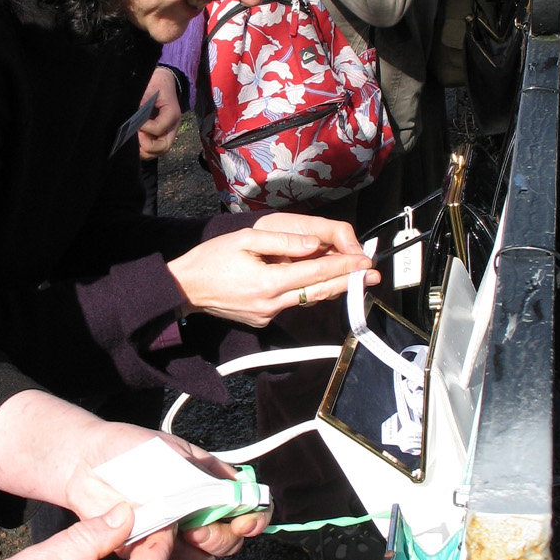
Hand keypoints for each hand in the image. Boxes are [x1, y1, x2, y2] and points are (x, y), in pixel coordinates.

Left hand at [65, 430, 271, 559]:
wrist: (86, 464)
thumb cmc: (131, 450)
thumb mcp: (174, 453)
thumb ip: (204, 477)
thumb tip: (233, 494)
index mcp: (211, 483)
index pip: (251, 505)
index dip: (255, 518)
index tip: (243, 522)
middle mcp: (200, 511)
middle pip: (232, 540)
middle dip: (221, 538)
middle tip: (196, 529)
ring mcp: (177, 533)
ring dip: (197, 553)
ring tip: (174, 534)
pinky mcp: (153, 551)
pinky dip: (166, 559)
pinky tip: (151, 539)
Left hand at [138, 67, 182, 158]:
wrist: (163, 82)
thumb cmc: (156, 84)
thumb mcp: (149, 88)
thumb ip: (141, 103)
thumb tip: (130, 118)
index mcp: (172, 113)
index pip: (159, 128)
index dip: (144, 127)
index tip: (134, 122)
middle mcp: (172, 127)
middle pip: (163, 147)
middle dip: (146, 145)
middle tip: (134, 135)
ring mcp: (168, 133)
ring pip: (159, 152)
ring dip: (144, 150)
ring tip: (133, 141)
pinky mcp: (162, 136)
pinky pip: (155, 150)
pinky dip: (144, 150)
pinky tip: (135, 142)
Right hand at [167, 218, 378, 327]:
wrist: (185, 288)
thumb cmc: (212, 258)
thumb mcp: (246, 239)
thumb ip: (283, 242)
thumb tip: (315, 245)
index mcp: (270, 282)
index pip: (316, 273)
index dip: (344, 267)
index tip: (365, 262)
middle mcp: (272, 304)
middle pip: (320, 292)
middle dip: (349, 283)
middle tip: (374, 275)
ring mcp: (268, 315)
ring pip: (308, 299)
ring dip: (331, 288)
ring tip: (354, 277)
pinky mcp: (262, 320)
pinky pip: (291, 304)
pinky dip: (307, 292)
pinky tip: (318, 281)